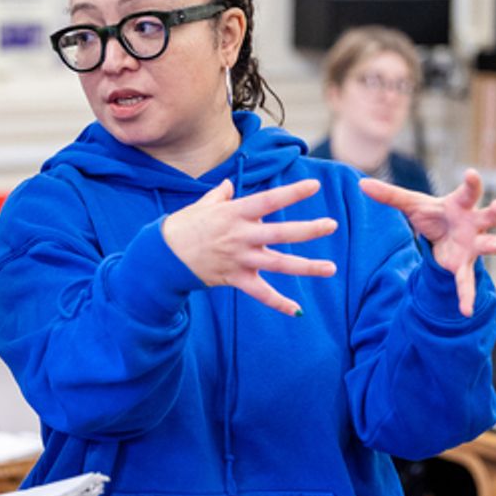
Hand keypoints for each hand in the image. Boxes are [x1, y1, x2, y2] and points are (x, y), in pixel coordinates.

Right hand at [161, 178, 337, 316]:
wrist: (163, 256)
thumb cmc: (183, 226)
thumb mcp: (203, 205)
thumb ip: (220, 195)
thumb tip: (228, 185)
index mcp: (235, 214)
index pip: (269, 200)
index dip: (292, 193)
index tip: (314, 187)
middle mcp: (241, 236)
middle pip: (281, 233)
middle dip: (309, 230)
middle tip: (332, 225)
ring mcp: (240, 259)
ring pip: (279, 264)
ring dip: (307, 266)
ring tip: (331, 268)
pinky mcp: (235, 279)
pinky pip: (261, 293)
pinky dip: (279, 303)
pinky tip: (298, 310)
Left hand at [359, 168, 495, 317]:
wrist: (440, 237)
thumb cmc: (433, 215)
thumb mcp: (411, 205)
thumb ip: (389, 195)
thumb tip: (361, 184)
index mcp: (460, 205)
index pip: (469, 191)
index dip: (473, 183)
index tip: (471, 174)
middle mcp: (473, 223)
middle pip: (491, 215)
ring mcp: (473, 245)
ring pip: (490, 244)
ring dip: (494, 244)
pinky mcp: (464, 266)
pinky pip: (467, 281)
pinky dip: (466, 296)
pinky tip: (465, 311)